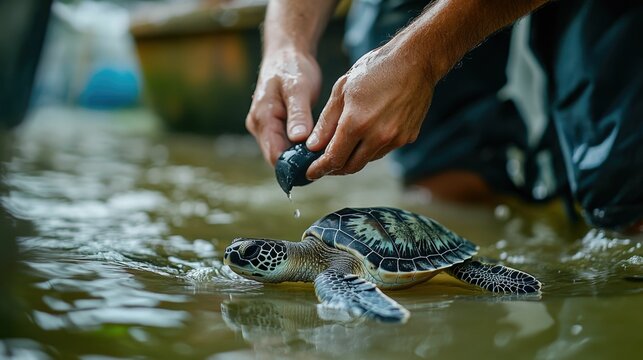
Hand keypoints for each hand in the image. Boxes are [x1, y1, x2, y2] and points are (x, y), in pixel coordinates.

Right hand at [245, 48, 321, 164]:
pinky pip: (284, 143)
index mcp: (262, 119)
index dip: (295, 165)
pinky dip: (299, 147)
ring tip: (323, 155)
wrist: (286, 53)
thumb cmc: (292, 67)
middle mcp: (258, 126)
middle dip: (299, 163)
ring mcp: (264, 126)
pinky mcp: (273, 125)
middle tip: (325, 162)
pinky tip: (316, 146)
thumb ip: (298, 114)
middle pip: (277, 157)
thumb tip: (298, 139)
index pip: (275, 155)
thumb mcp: (298, 89)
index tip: (318, 166)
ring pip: (281, 152)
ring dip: (300, 156)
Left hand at [305, 43, 435, 179]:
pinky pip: (384, 150)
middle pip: (351, 166)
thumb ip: (326, 122)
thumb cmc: (373, 70)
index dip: (319, 169)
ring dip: (353, 157)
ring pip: (367, 160)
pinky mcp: (408, 137)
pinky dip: (371, 148)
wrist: (415, 61)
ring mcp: (396, 139)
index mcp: (357, 123)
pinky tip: (367, 134)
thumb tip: (313, 146)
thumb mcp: (341, 90)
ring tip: (344, 146)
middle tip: (324, 164)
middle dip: (335, 168)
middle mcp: (378, 136)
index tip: (310, 173)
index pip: (333, 159)